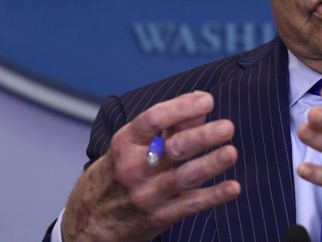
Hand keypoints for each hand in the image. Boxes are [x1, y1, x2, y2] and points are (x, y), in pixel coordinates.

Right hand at [62, 91, 240, 241]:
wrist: (89, 221)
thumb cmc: (118, 172)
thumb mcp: (132, 145)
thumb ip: (169, 125)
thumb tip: (201, 106)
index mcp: (126, 143)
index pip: (154, 119)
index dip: (181, 107)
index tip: (207, 100)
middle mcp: (134, 167)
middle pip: (172, 148)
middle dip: (201, 137)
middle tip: (227, 127)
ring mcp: (147, 194)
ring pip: (183, 177)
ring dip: (210, 164)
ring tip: (230, 152)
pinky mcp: (159, 217)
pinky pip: (190, 205)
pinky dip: (213, 197)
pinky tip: (233, 187)